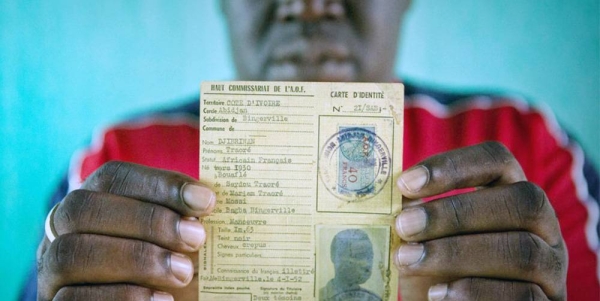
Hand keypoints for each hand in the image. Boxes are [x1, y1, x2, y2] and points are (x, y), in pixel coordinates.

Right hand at [36, 161, 215, 300]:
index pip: (113, 177)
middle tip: (196, 237)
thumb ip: (185, 220)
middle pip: (82, 208)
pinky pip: (71, 299)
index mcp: (94, 202)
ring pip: (70, 253)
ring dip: (135, 259)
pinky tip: (161, 300)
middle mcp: (62, 231)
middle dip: (146, 220)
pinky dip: (121, 297)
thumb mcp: (180, 242)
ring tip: (183, 273)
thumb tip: (207, 198)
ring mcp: (50, 271)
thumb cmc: (172, 272)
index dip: (159, 184)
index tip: (205, 200)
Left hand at [394, 142, 566, 299]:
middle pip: (520, 201)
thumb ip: (418, 218)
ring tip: (409, 260)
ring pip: (523, 251)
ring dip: (457, 254)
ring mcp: (552, 267)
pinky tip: (437, 295)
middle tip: (404, 225)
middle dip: (456, 213)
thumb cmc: (438, 271)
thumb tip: (394, 200)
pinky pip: (524, 297)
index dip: (453, 165)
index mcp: (511, 195)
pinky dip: (476, 293)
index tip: (406, 181)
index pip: (497, 160)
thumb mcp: (425, 240)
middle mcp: (543, 226)